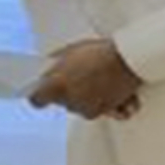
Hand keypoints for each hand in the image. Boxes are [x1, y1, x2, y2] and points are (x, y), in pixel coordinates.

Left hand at [29, 38, 144, 120]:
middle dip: (66, 91)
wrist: (128, 58)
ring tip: (95, 78)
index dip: (38, 95)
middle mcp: (71, 102)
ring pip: (79, 106)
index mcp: (58, 86)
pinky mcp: (107, 112)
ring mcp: (89, 109)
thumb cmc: (98, 52)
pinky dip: (104, 104)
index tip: (41, 91)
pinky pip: (100, 110)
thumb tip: (48, 71)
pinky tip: (108, 90)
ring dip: (85, 96)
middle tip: (76, 75)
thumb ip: (55, 65)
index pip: (36, 100)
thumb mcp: (69, 51)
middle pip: (61, 102)